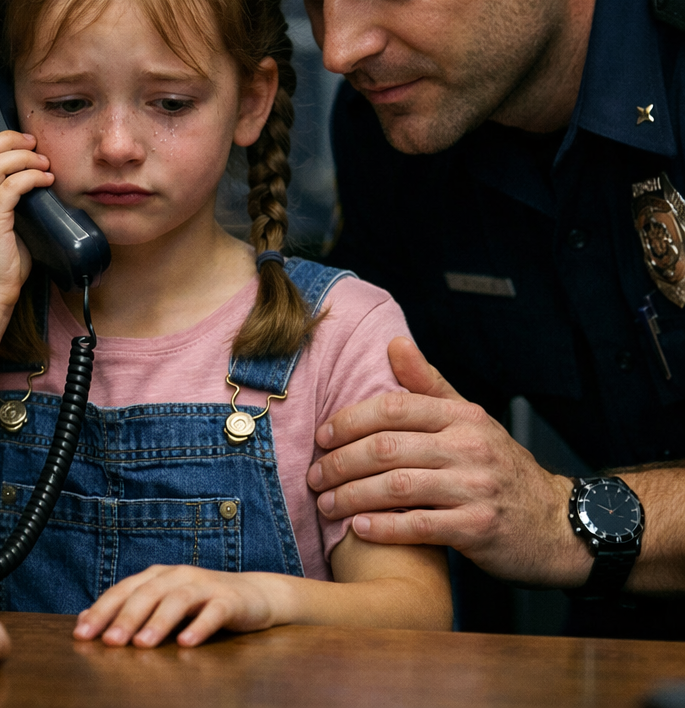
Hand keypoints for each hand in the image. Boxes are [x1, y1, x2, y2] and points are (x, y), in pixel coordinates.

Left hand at [73, 564, 284, 647]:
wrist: (253, 596)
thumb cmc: (200, 604)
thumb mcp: (162, 604)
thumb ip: (128, 610)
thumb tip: (82, 620)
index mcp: (158, 576)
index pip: (124, 590)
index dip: (102, 610)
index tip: (82, 634)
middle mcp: (178, 575)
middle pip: (148, 593)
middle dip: (126, 617)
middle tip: (109, 642)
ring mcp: (204, 586)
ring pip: (178, 600)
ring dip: (159, 621)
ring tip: (143, 644)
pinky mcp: (228, 600)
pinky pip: (213, 612)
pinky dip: (199, 626)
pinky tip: (186, 643)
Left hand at [306, 336, 592, 587]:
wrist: (558, 523)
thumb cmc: (500, 466)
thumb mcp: (470, 418)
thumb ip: (428, 384)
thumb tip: (394, 342)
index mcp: (460, 416)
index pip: (392, 407)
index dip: (349, 421)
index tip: (322, 437)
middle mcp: (467, 446)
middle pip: (385, 448)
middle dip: (340, 462)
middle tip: (314, 476)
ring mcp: (475, 488)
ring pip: (396, 487)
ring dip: (352, 496)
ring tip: (326, 504)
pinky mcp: (479, 529)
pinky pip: (420, 526)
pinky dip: (384, 527)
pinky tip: (359, 528)